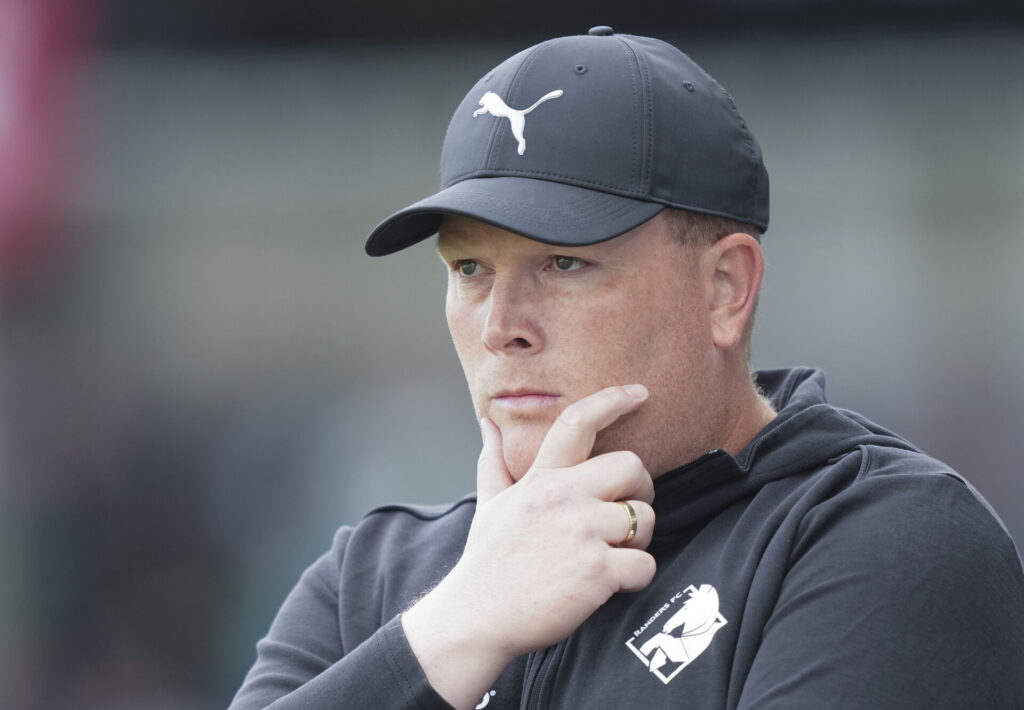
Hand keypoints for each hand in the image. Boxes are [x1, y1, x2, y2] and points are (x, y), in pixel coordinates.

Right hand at [403, 385, 656, 708]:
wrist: (476, 617)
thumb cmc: (487, 561)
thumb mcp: (489, 504)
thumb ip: (494, 461)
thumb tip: (488, 424)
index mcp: (540, 479)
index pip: (578, 423)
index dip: (613, 401)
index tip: (639, 392)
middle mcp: (563, 497)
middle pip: (632, 466)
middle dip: (641, 489)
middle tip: (627, 511)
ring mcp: (581, 532)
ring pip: (645, 517)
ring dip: (638, 539)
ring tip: (612, 553)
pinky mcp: (597, 570)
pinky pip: (645, 564)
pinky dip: (636, 576)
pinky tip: (612, 583)